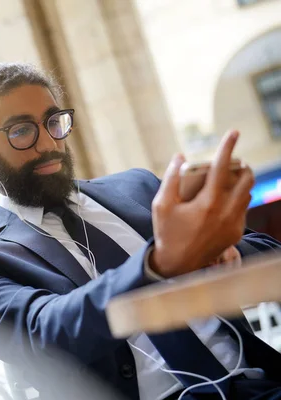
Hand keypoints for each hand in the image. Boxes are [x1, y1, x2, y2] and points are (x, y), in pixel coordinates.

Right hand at [149, 130, 253, 277]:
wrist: (178, 264)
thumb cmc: (167, 232)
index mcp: (207, 203)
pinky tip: (222, 202)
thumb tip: (180, 157)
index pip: (222, 167)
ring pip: (247, 194)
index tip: (233, 132)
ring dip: (241, 183)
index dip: (227, 147)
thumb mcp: (162, 205)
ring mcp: (234, 224)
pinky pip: (243, 210)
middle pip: (246, 179)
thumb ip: (171, 178)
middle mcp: (226, 213)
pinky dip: (237, 200)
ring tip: (226, 180)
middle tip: (231, 161)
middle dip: (241, 166)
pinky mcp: (236, 233)